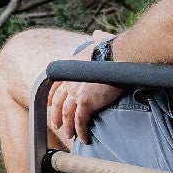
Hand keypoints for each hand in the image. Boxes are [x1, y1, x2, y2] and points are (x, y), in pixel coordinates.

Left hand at [46, 31, 122, 146]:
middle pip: (59, 102)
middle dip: (57, 116)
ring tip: (72, 136)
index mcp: (72, 67)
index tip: (51, 104)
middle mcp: (70, 80)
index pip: (56, 84)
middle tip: (58, 125)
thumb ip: (97, 39)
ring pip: (68, 115)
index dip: (53, 96)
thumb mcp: (100, 42)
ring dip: (69, 127)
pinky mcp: (86, 102)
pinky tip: (84, 139)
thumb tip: (97, 34)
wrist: (120, 57)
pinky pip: (80, 122)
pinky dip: (81, 132)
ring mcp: (76, 92)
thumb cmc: (115, 49)